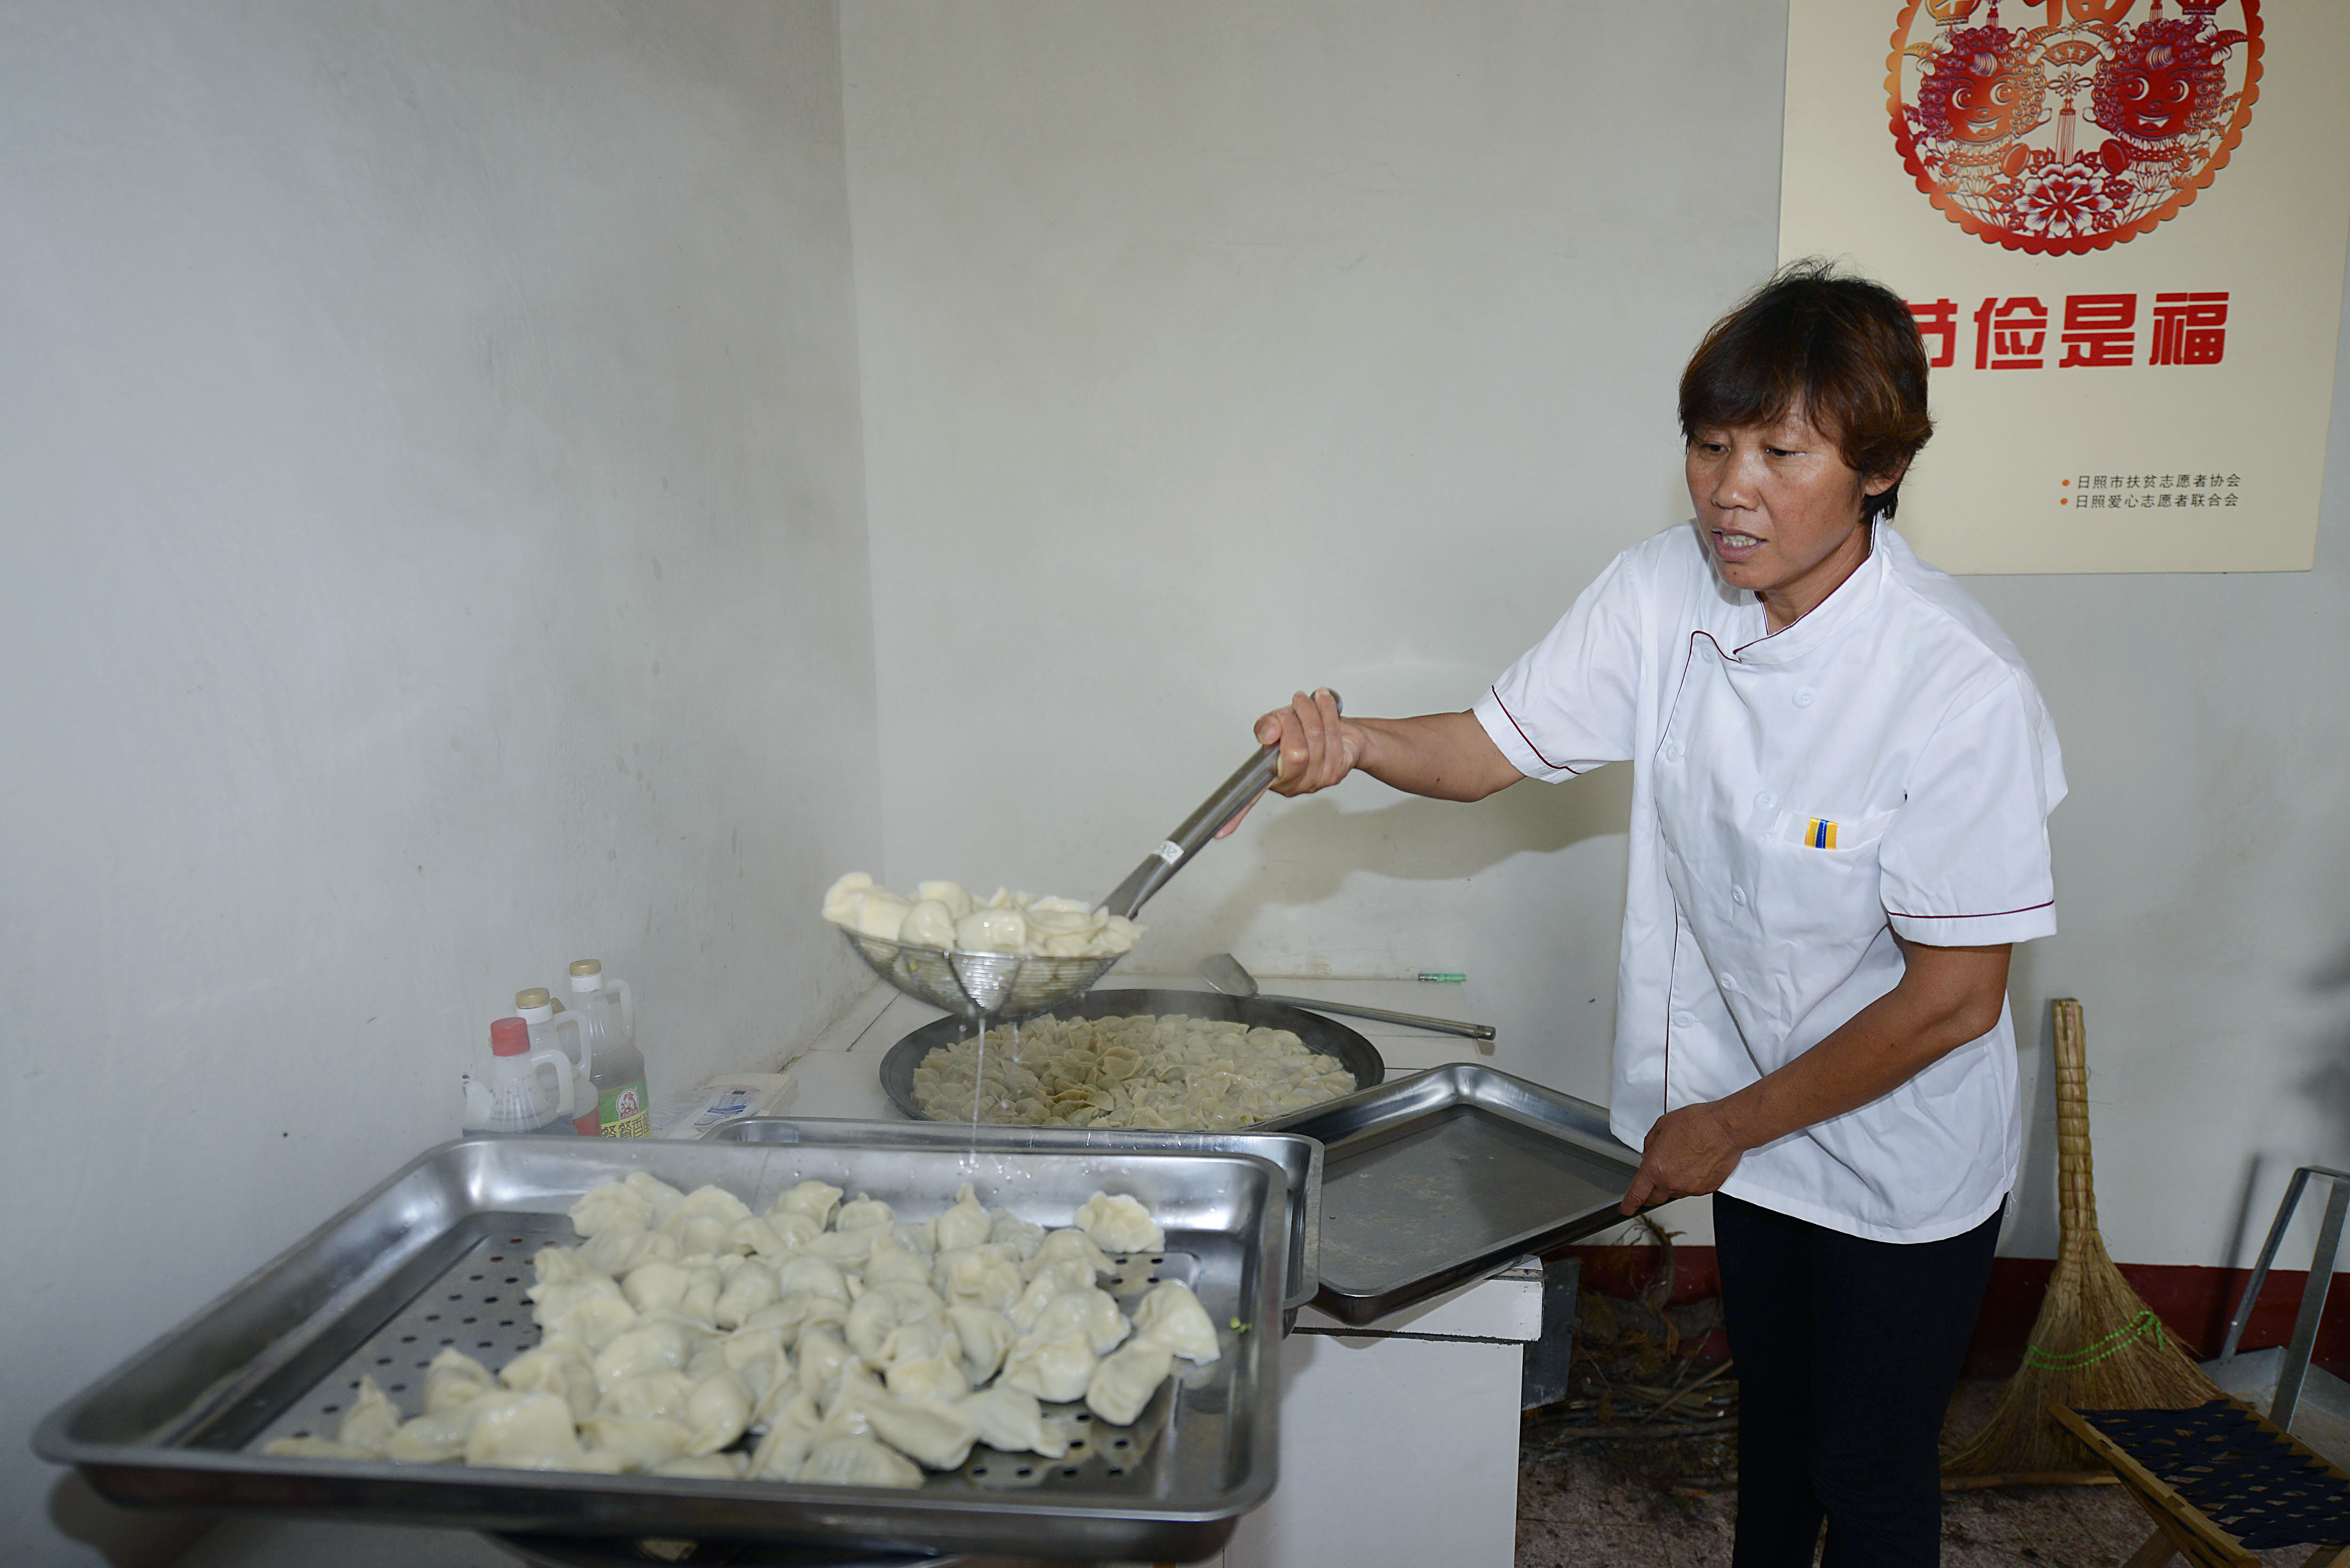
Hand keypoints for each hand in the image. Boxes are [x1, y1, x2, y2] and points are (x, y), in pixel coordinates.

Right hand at [1214, 689, 1361, 836]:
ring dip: (1310, 711)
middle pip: (1295, 753)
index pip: (1252, 797)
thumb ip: (1267, 726)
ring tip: (1305, 701)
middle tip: (1292, 710)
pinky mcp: (1338, 769)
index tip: (1221, 831)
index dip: (1236, 814)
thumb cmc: (1305, 732)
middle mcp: (1294, 784)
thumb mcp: (1277, 724)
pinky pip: (1332, 734)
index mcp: (1272, 778)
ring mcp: (1318, 780)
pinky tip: (1323, 701)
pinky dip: (1327, 710)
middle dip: (1294, 722)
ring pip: (1315, 738)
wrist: (1342, 734)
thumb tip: (1270, 732)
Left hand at [1619, 1102, 1746, 1213]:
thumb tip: (1648, 1154)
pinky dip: (1690, 1181)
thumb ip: (1650, 1144)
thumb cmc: (1697, 1124)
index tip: (1626, 1209)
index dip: (1629, 1205)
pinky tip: (1695, 1164)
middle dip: (1650, 1194)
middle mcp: (1671, 1182)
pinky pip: (1692, 1189)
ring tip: (1682, 1160)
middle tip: (1652, 1182)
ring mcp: (1690, 1188)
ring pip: (1674, 1192)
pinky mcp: (1707, 1189)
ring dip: (1672, 1183)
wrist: (1725, 1129)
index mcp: (1655, 1168)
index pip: (1637, 1195)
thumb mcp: (1662, 1126)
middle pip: (1654, 1199)